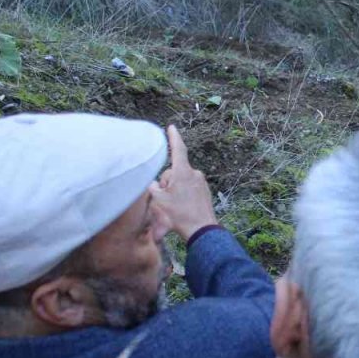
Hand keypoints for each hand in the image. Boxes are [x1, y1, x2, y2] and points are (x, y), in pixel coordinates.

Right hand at [150, 125, 217, 240]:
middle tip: (166, 199)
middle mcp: (194, 174)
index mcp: (183, 172)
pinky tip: (182, 208)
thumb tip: (154, 184)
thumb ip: (153, 188)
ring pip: (181, 180)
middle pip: (174, 172)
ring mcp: (201, 182)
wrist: (201, 230)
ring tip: (174, 207)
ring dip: (174, 190)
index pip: (178, 149)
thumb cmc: (179, 215)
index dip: (173, 137)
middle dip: (167, 182)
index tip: (171, 127)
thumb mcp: (159, 201)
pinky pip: (189, 188)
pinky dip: (182, 195)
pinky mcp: (204, 191)